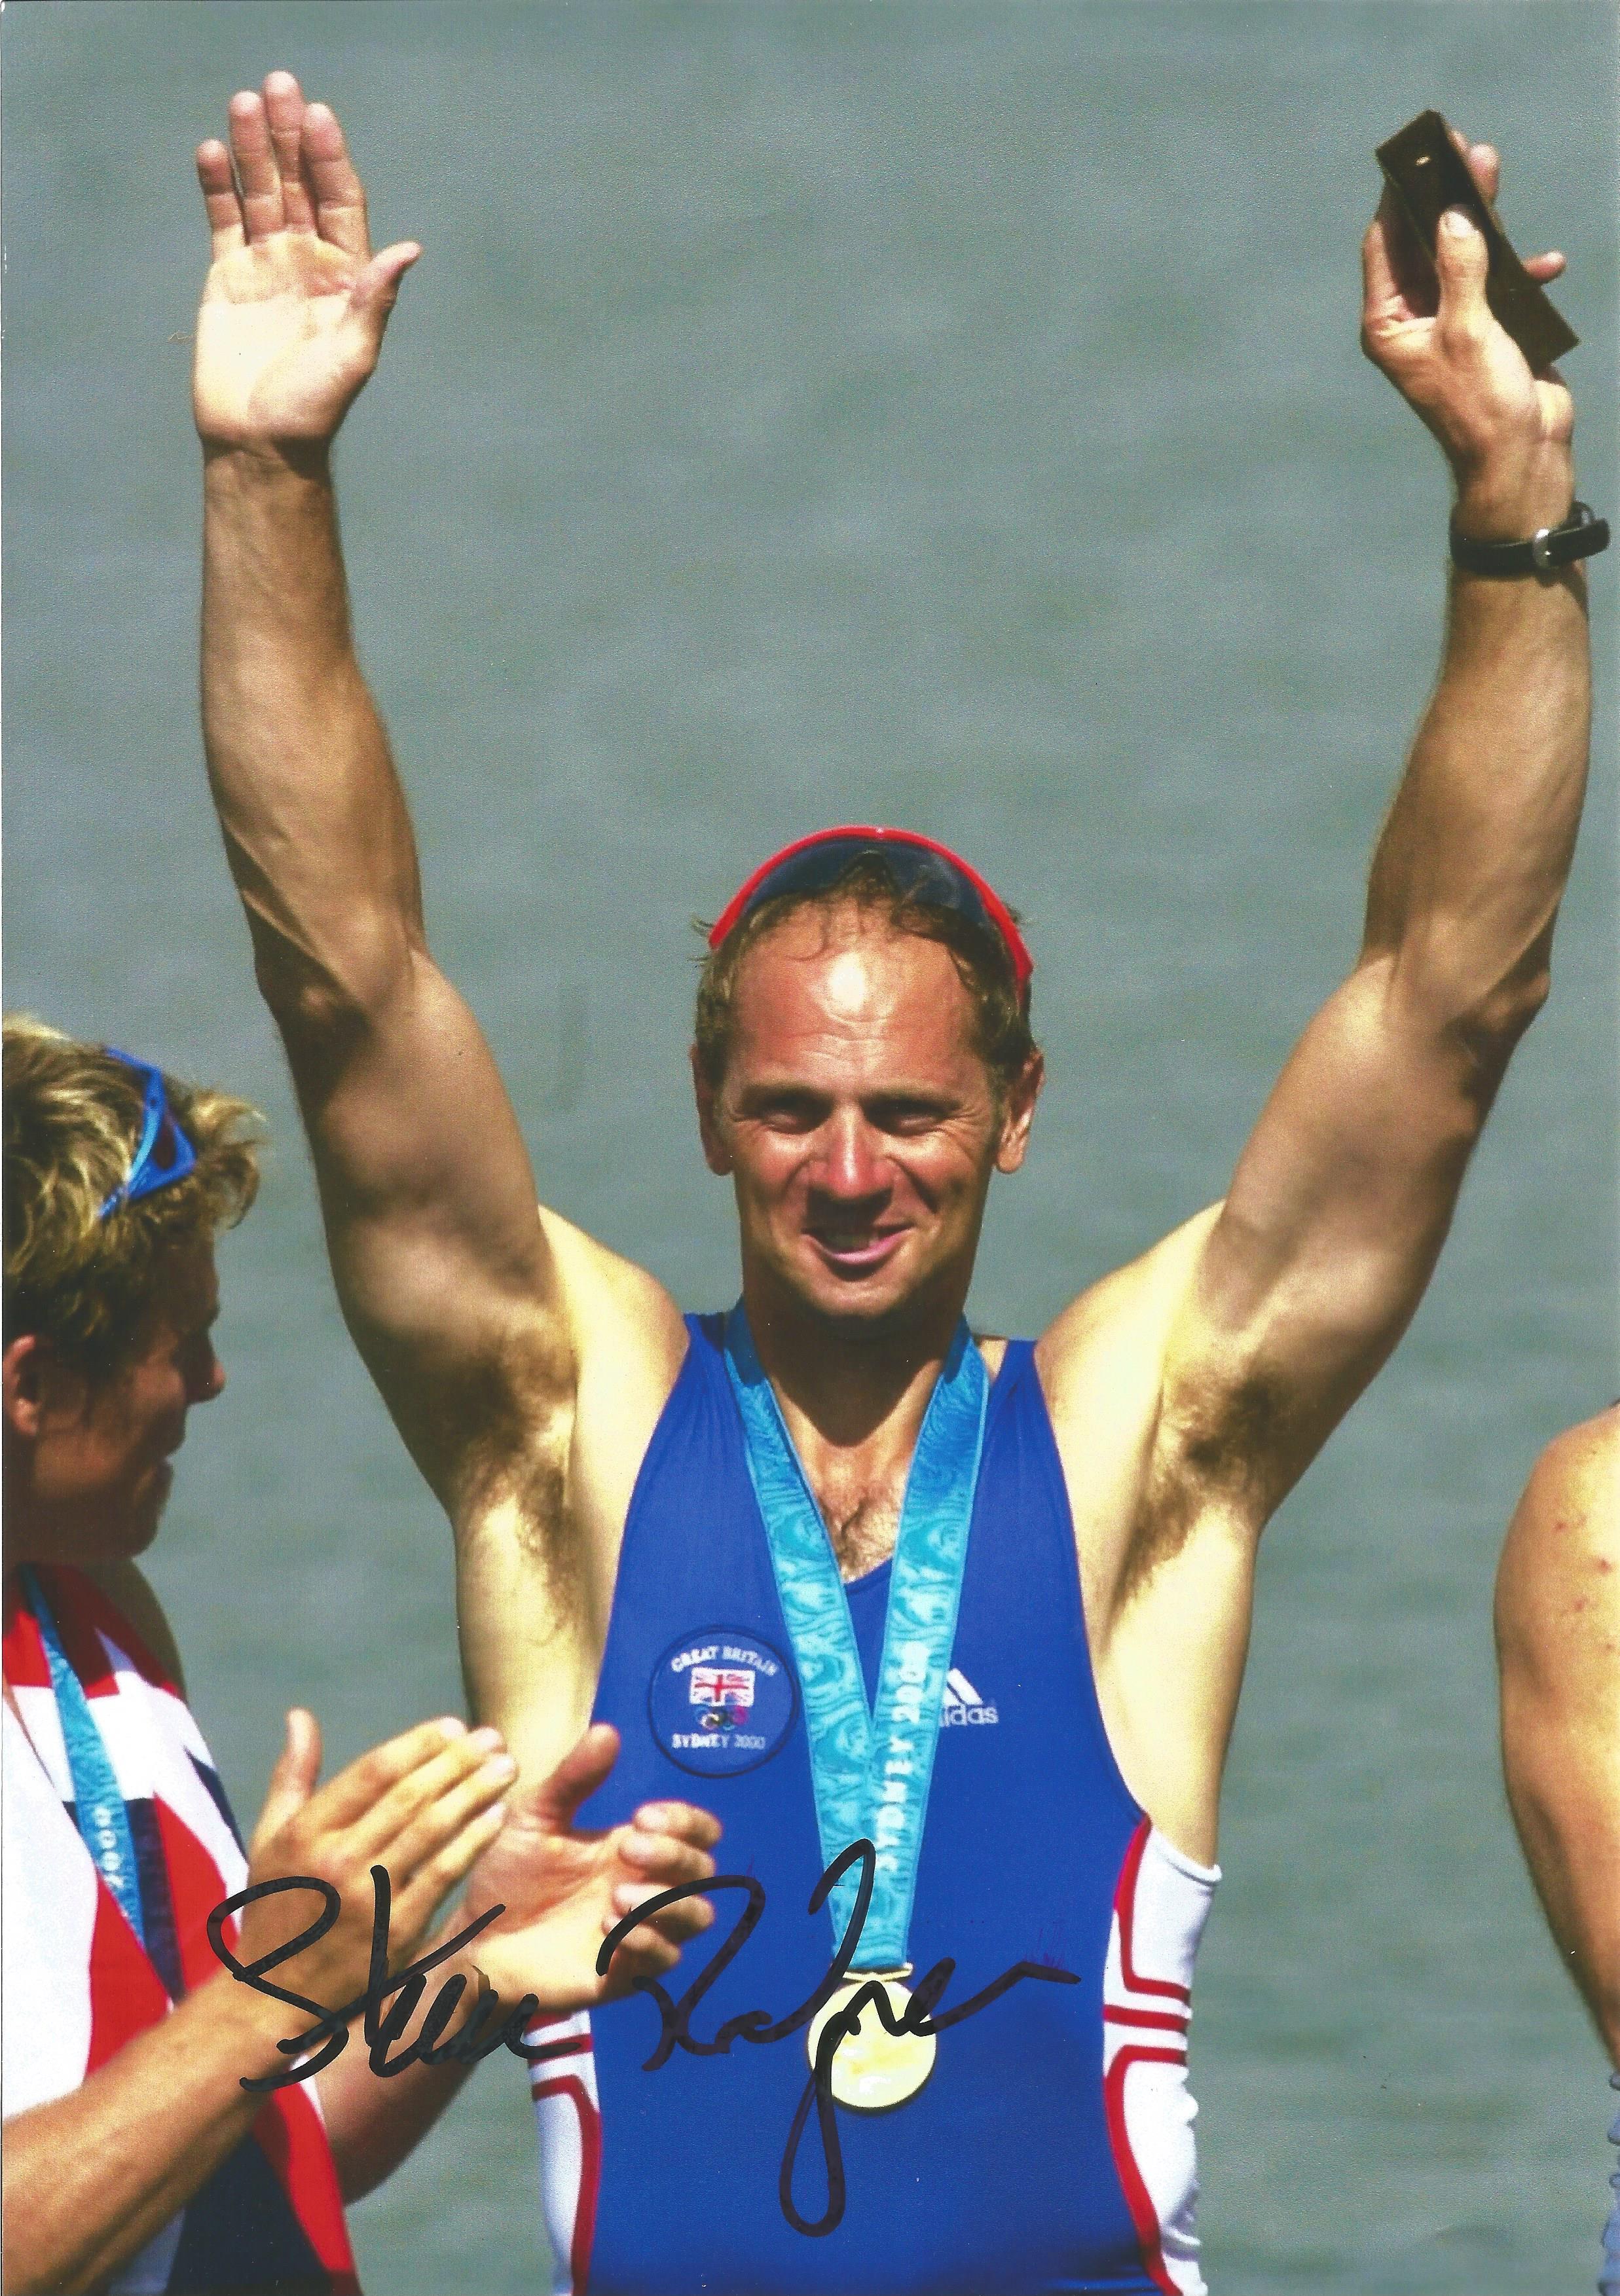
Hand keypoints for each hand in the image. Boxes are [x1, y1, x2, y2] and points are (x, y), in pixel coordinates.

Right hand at [193, 71, 418, 453]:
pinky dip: (217, 186)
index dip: (330, 159)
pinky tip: (212, 152)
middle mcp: (309, 261)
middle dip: (289, 136)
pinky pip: (224, 220)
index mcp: (346, 275)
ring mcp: (267, 266)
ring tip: (244, 102)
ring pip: (260, 193)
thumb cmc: (313, 407)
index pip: (339, 201)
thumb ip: (375, 298)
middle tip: (279, 84)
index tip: (318, 117)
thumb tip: (410, 248)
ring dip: (252, 148)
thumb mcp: (354, 353)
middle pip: (299, 184)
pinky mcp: (228, 277)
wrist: (260, 442)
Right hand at [236, 1710, 514, 2014]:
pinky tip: (497, 1817)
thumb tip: (301, 1715)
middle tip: (493, 1737)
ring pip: (432, 1830)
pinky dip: (473, 1842)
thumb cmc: (278, 1906)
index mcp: (307, 1832)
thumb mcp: (270, 1838)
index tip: (453, 1725)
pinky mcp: (394, 1931)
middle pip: (410, 1796)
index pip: (373, 1772)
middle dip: (457, 1761)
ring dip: (474, 1793)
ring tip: (506, 1767)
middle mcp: (337, 1860)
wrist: (275, 1996)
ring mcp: (368, 1897)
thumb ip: (292, 1775)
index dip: (418, 1744)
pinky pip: (443, 1875)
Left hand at [459, 1724, 720, 2014]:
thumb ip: (573, 1778)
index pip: (697, 1831)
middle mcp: (647, 1887)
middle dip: (676, 1855)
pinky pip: (665, 1959)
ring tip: (618, 1895)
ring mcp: (640, 1931)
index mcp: (634, 1848)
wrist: (475, 1938)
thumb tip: (607, 1730)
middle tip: (629, 1848)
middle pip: (704, 1871)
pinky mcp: (624, 1973)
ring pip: (698, 1916)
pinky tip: (610, 1927)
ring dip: (668, 1901)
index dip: (685, 1821)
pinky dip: (648, 1941)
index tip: (642, 1816)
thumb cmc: (508, 1875)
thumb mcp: (537, 1818)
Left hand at [1360, 132, 1573, 533]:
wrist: (1521, 457)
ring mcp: (1452, 324)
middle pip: (1424, 243)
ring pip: (1463, 255)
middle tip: (1459, 150)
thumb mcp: (1469, 329)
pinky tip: (1546, 265)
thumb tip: (1452, 214)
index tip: (1412, 158)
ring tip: (1490, 170)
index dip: (1399, 199)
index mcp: (1389, 325)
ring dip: (1482, 221)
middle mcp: (1414, 321)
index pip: (1385, 247)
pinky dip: (1521, 272)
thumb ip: (1461, 267)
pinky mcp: (1489, 330)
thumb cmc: (1482, 405)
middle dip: (1443, 198)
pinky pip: (1501, 285)